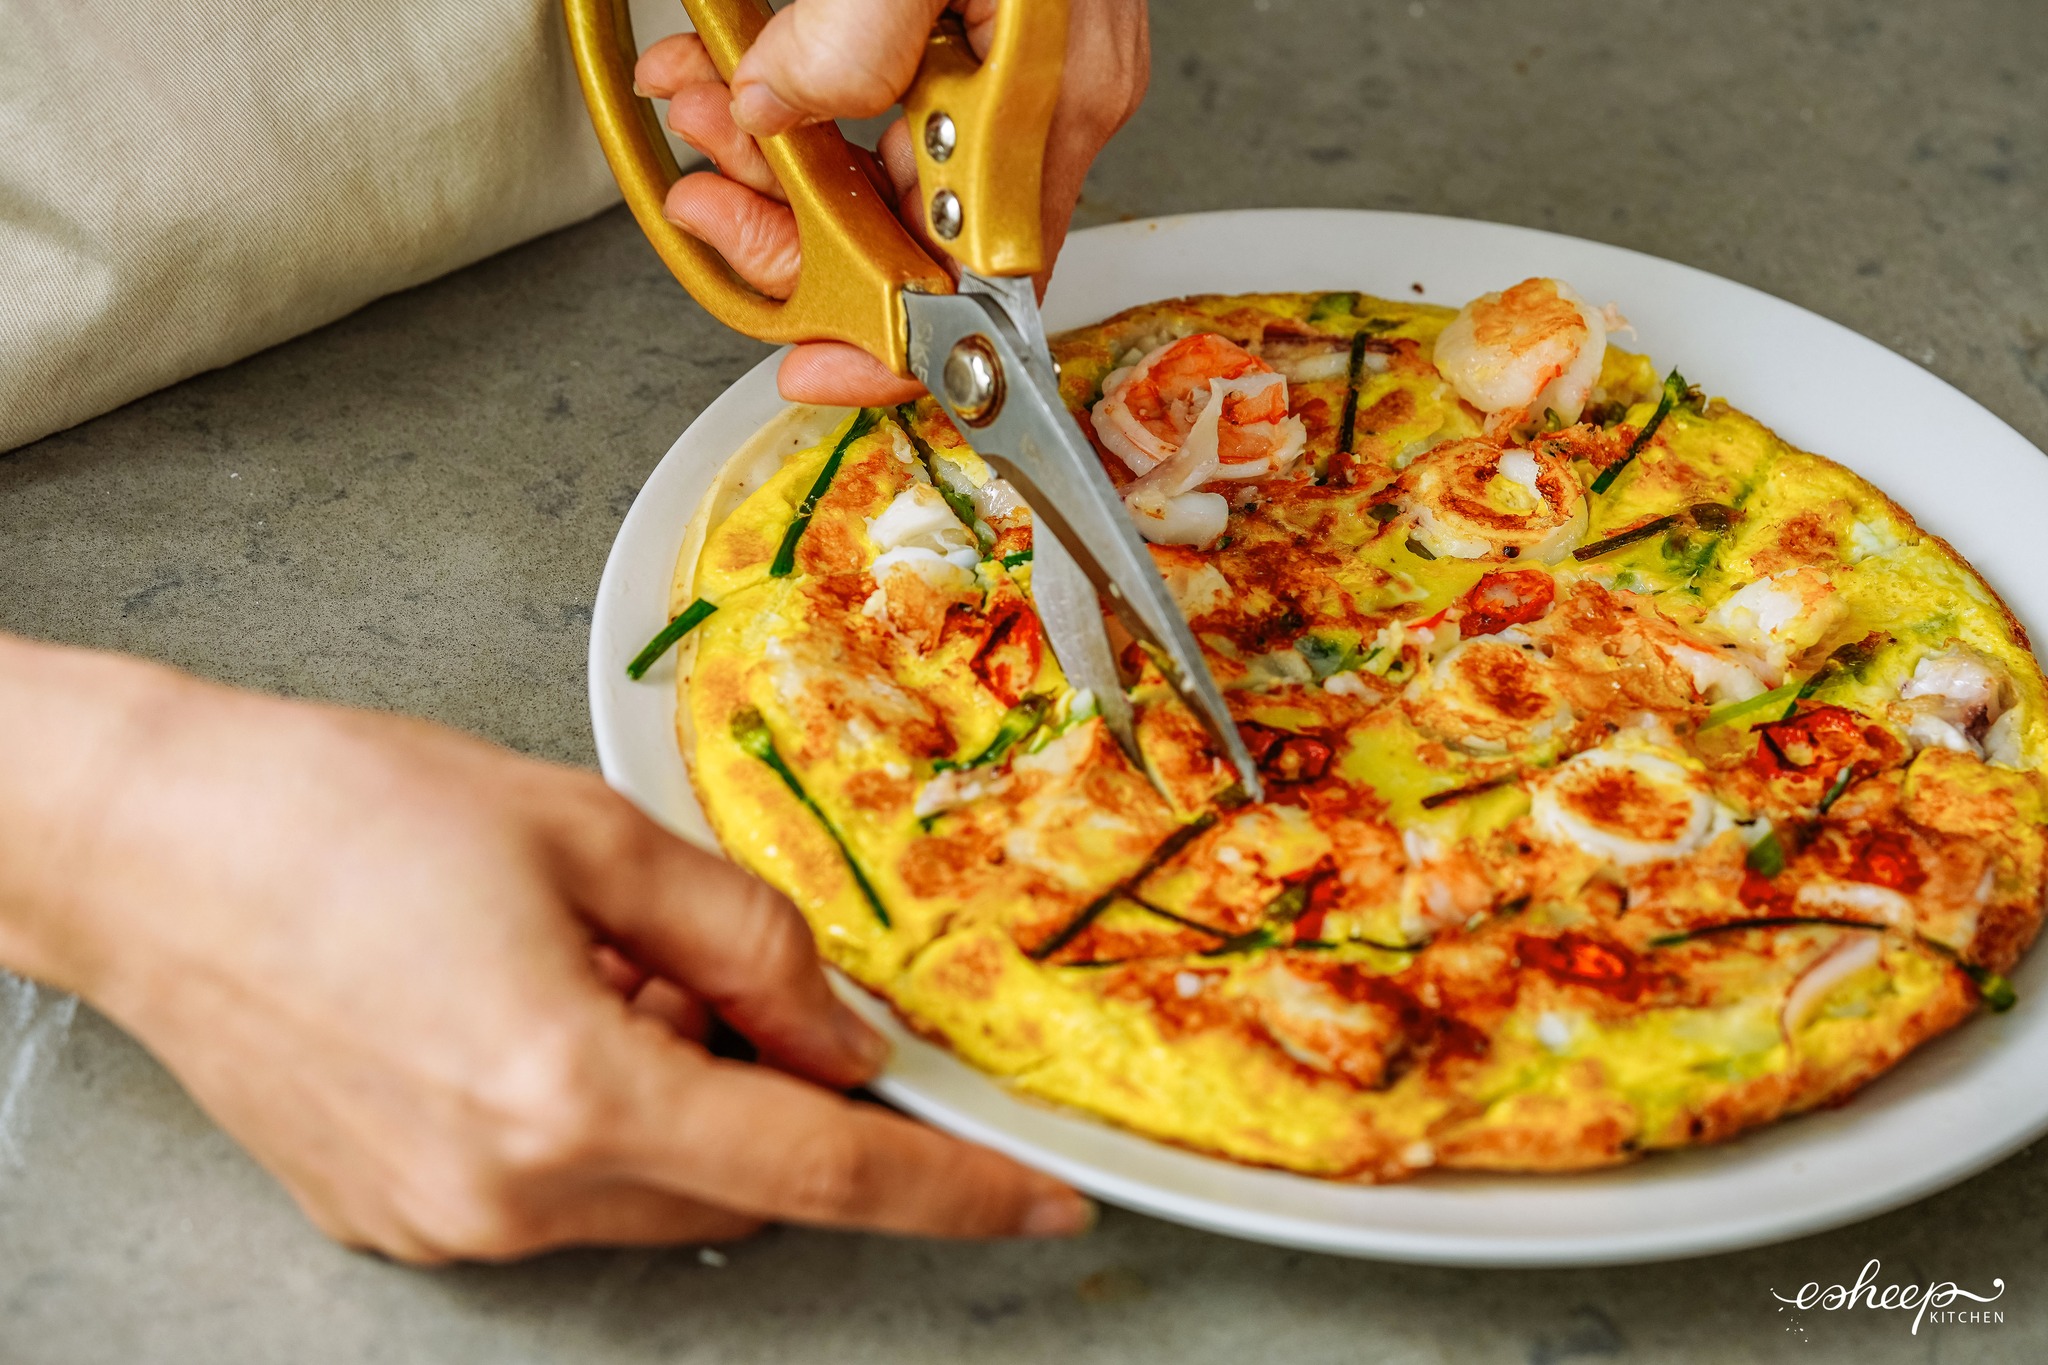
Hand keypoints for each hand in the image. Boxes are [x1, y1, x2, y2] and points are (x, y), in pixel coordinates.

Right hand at [0, 638, 1090, 1261]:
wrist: (148, 845)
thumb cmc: (344, 809)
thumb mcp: (592, 832)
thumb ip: (753, 944)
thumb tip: (845, 1036)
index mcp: (572, 1092)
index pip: (821, 1168)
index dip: (949, 1186)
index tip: (1037, 1198)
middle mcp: (509, 1193)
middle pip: (738, 1179)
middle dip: (768, 1082)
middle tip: (704, 960)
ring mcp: (445, 1222)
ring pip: (653, 1188)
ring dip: (675, 1091)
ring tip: (582, 958)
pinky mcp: (398, 1218)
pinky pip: (560, 1190)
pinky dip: (594, 1113)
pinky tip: (524, 1004)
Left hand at [634, 0, 1149, 404]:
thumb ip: (856, 29)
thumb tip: (777, 106)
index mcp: (1044, 102)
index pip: (977, 280)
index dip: (890, 345)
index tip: (809, 365)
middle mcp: (1037, 103)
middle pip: (912, 236)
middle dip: (791, 225)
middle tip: (707, 188)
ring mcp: (1006, 73)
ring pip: (880, 171)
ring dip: (773, 152)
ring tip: (700, 96)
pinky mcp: (970, 36)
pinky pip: (875, 105)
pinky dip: (795, 97)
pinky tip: (738, 62)